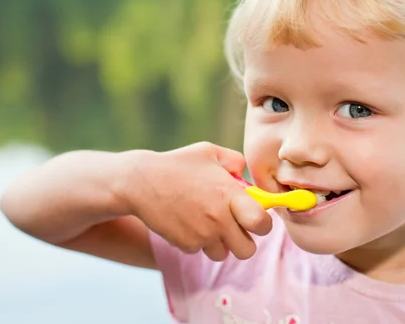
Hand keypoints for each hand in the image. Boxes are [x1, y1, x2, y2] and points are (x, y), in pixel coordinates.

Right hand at [120, 142, 271, 261]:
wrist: (140, 182)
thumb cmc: (178, 164)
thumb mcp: (210, 152)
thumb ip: (235, 162)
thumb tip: (247, 178)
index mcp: (230, 195)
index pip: (262, 224)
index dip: (264, 224)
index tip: (257, 218)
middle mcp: (218, 219)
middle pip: (247, 250)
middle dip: (244, 240)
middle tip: (235, 226)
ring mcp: (201, 234)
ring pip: (223, 254)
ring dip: (220, 242)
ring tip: (208, 222)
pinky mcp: (185, 244)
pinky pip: (201, 250)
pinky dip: (198, 241)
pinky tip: (189, 222)